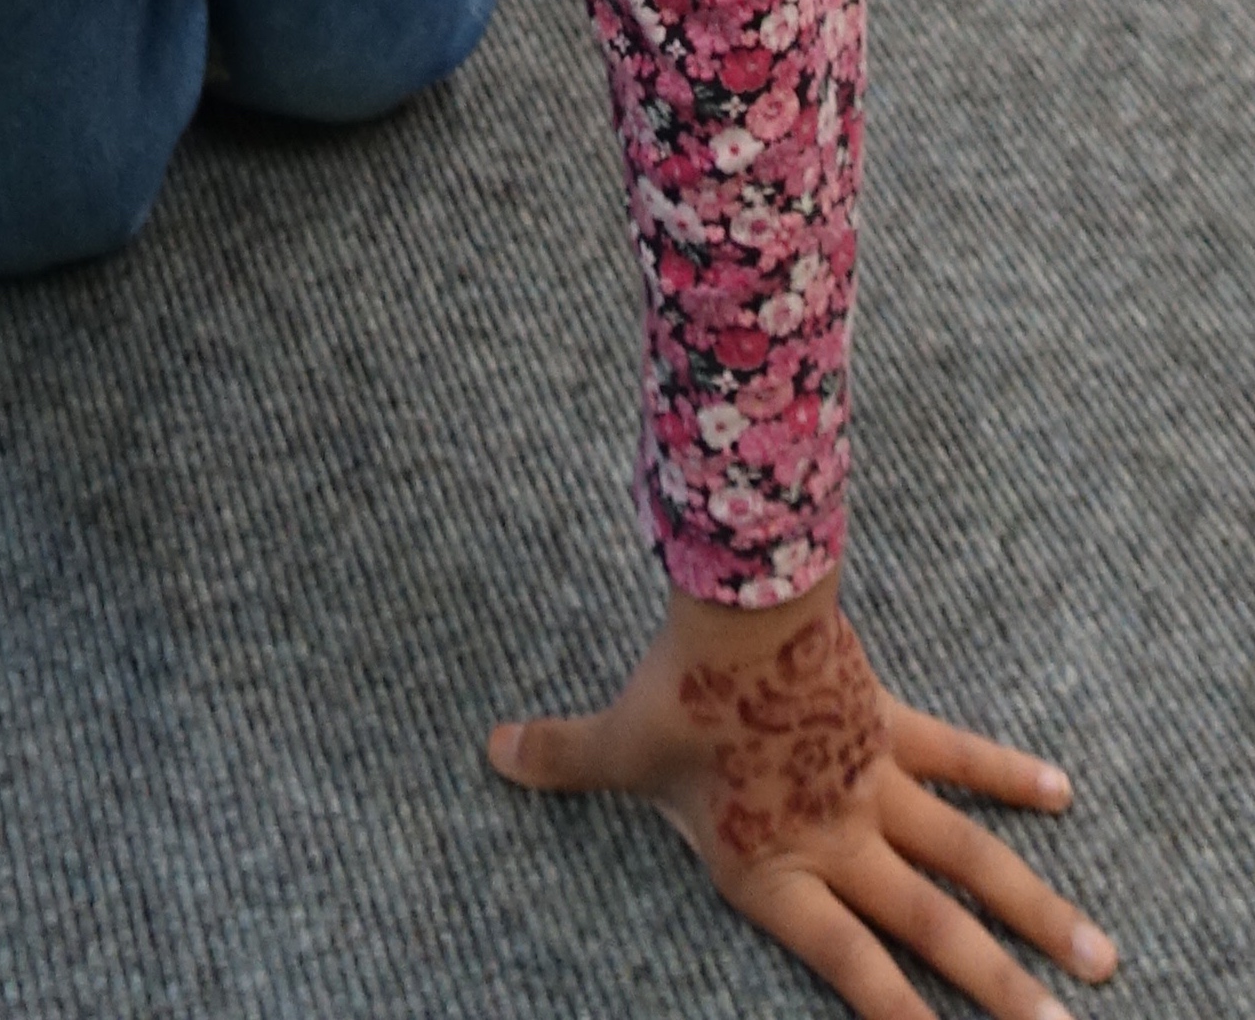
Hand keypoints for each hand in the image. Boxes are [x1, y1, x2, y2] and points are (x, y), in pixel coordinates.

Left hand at [490, 577, 1116, 1017]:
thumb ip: (560, 757)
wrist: (741, 612)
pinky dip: (1010, 773)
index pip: (845, 967)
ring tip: (1100, 956)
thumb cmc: (676, 691)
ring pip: (970, 862)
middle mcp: (838, 840)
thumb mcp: (615, 743)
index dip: (892, 1018)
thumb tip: (491, 750)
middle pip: (934, 933)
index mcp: (773, 869)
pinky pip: (960, 757)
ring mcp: (875, 785)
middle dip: (999, 990)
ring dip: (1036, 909)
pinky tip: (1062, 792)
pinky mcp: (892, 726)